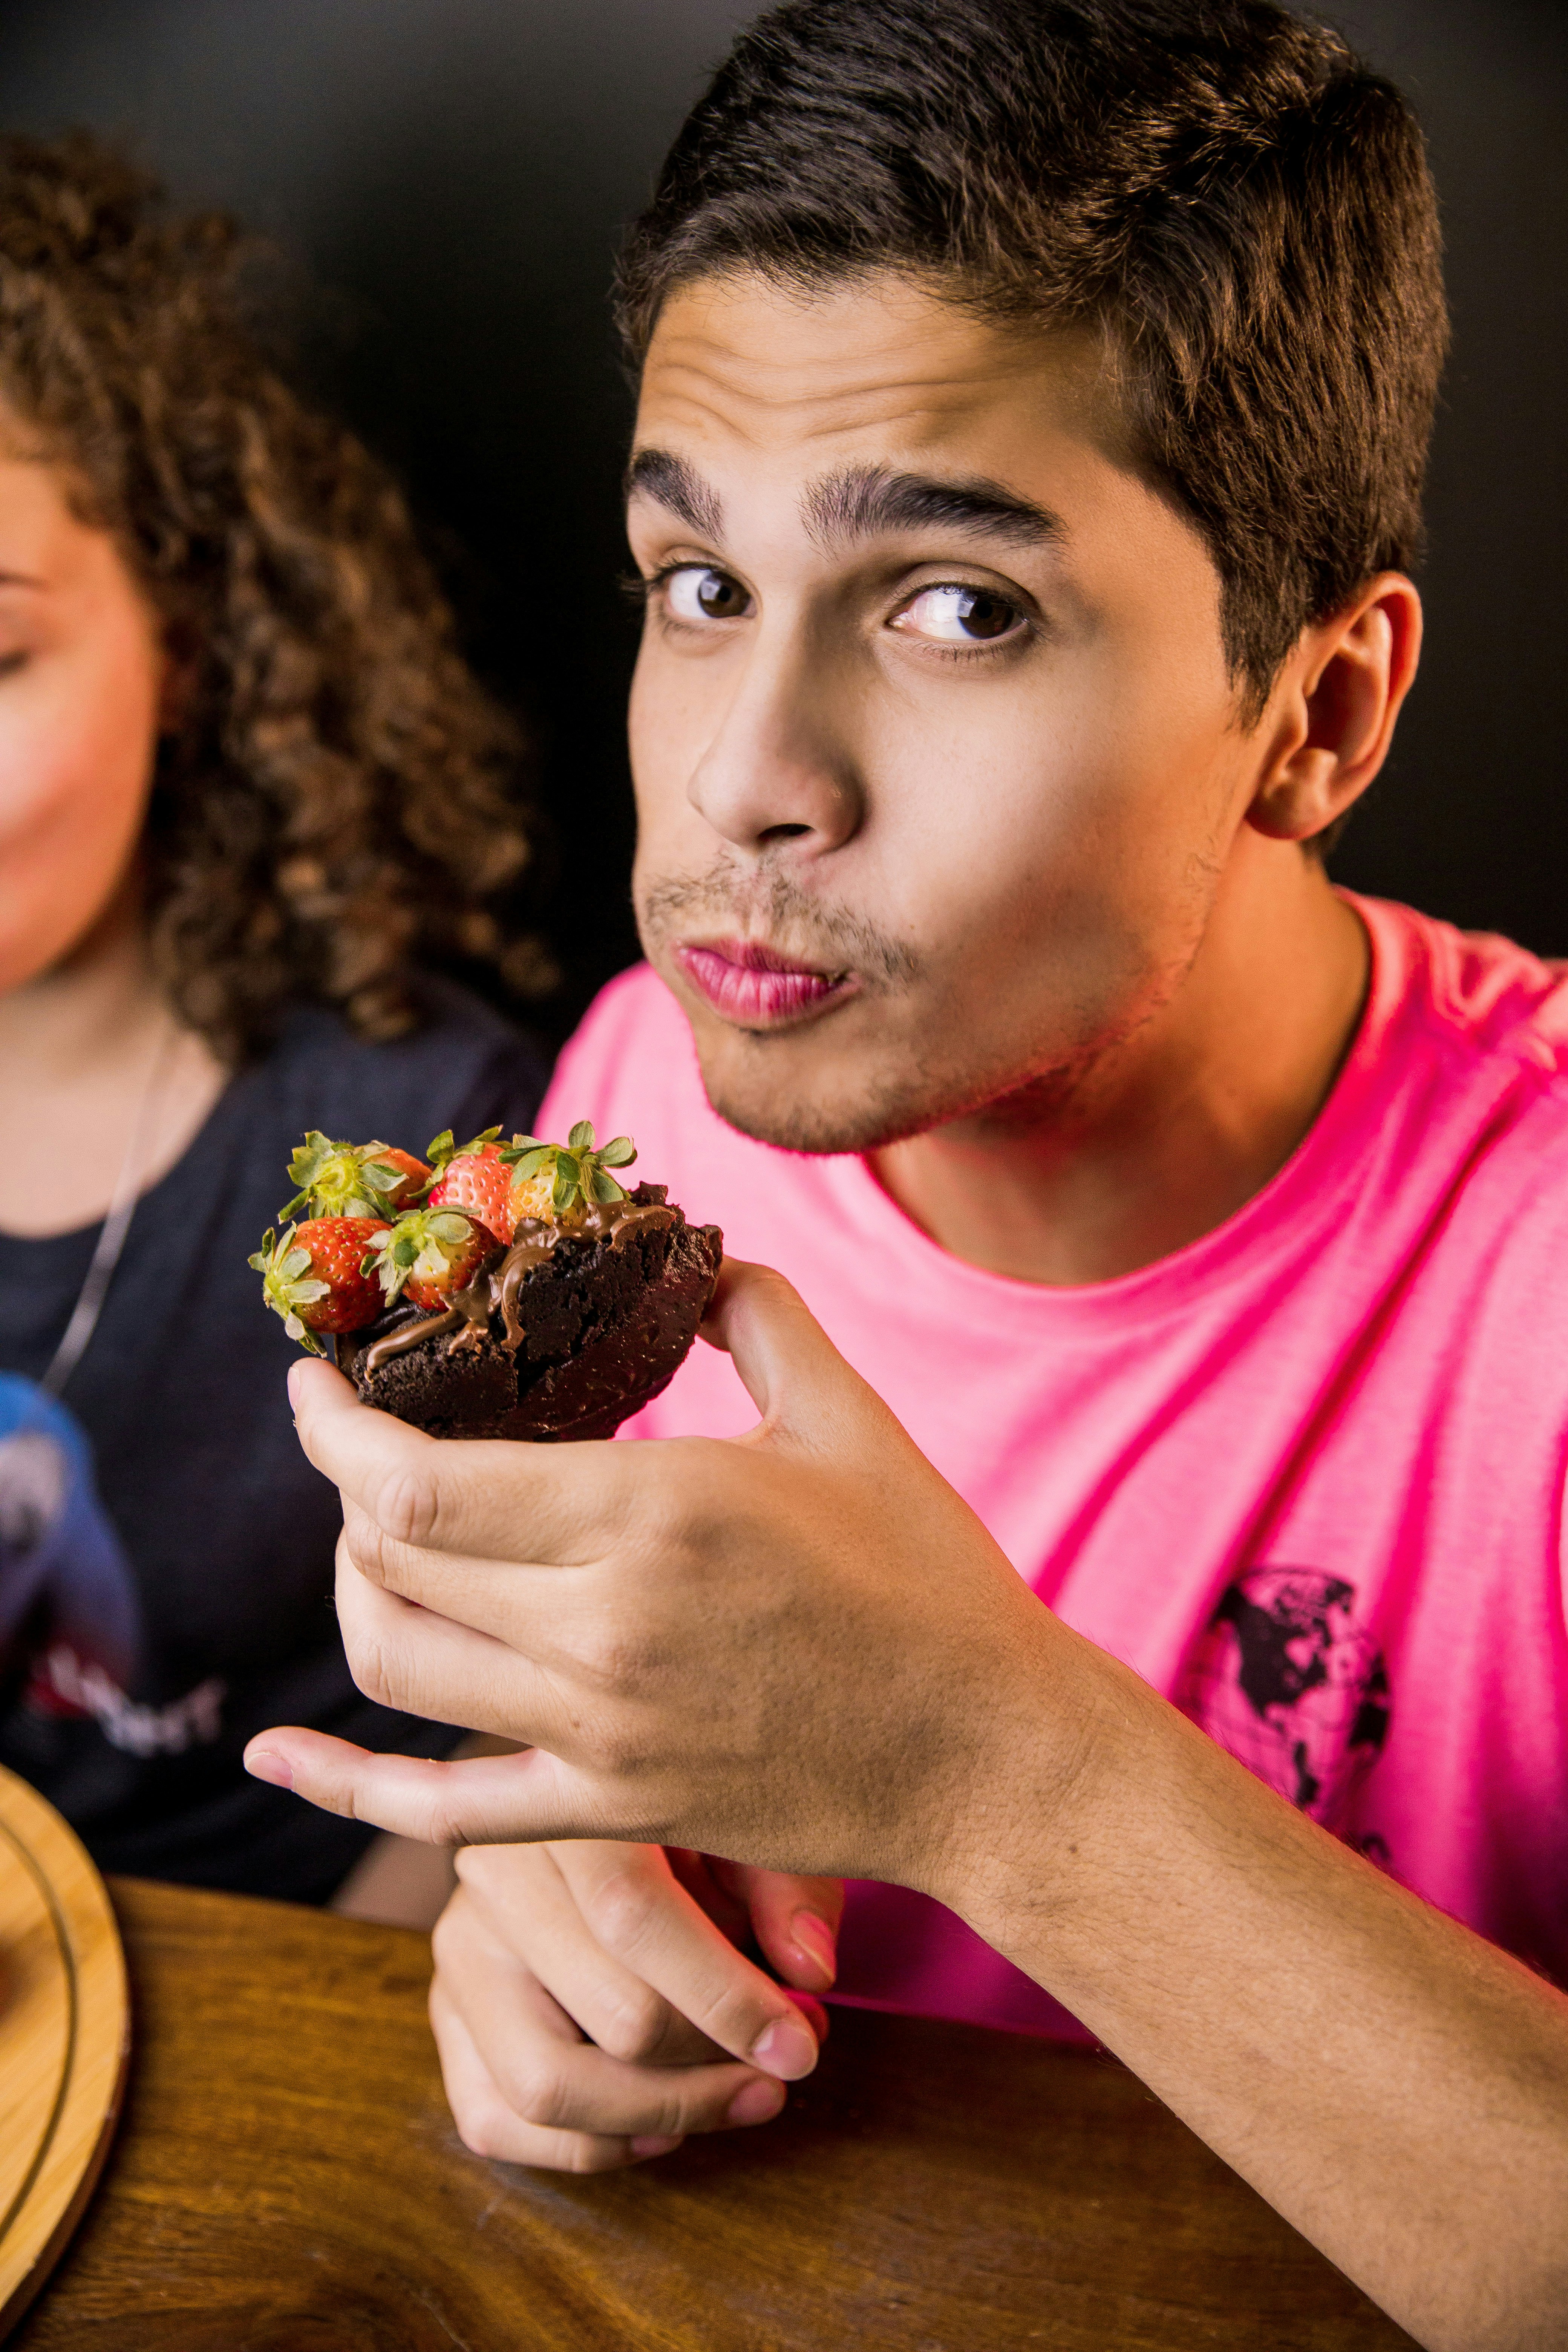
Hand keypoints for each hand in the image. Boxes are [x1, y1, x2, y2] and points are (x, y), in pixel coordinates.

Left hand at [245, 1259, 1075, 1896]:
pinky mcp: (608, 1810)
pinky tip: (267, 1756)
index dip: (333, 1429)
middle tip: (362, 1447)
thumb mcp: (848, 1415)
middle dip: (345, 1495)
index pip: (415, 1480)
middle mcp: (604, 1629)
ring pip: (394, 1665)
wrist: (985, 1752)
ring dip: (355, 1592)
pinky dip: (337, 1785)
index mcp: (652, 1513)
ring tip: (372, 1543)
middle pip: (388, 1562)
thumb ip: (761, 1313)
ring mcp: (597, 1735)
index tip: (313, 1382)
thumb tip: (697, 1259)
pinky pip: (436, 1811)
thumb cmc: (927, 1575)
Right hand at [429, 1841, 841, 2171]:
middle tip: (780, 2068)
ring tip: (735, 2099)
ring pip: (544, 2086)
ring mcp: (458, 1949)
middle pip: (609, 2015)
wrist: (584, 1802)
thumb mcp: (740, 1823)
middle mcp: (492, 1874)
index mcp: (563, 1809)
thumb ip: (783, 1889)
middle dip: (713, 2066)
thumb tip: (808, 1974)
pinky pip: (495, 2120)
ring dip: (658, 2116)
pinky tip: (660, 2126)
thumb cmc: (679, 1818)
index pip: (635, 1917)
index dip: (730, 1998)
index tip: (802, 2042)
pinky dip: (589, 2145)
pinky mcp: (445, 2014)